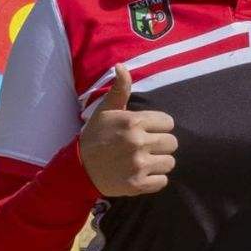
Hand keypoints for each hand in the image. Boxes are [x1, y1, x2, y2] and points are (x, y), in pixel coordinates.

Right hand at [78, 64, 177, 196]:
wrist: (78, 169)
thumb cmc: (96, 136)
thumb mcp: (106, 110)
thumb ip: (120, 89)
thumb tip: (121, 66)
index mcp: (134, 121)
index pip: (169, 123)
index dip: (159, 127)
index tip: (146, 131)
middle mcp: (138, 142)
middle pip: (172, 143)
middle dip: (161, 145)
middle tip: (145, 147)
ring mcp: (138, 164)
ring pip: (170, 162)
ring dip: (159, 163)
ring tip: (143, 161)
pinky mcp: (137, 184)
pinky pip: (163, 181)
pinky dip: (155, 180)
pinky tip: (141, 174)